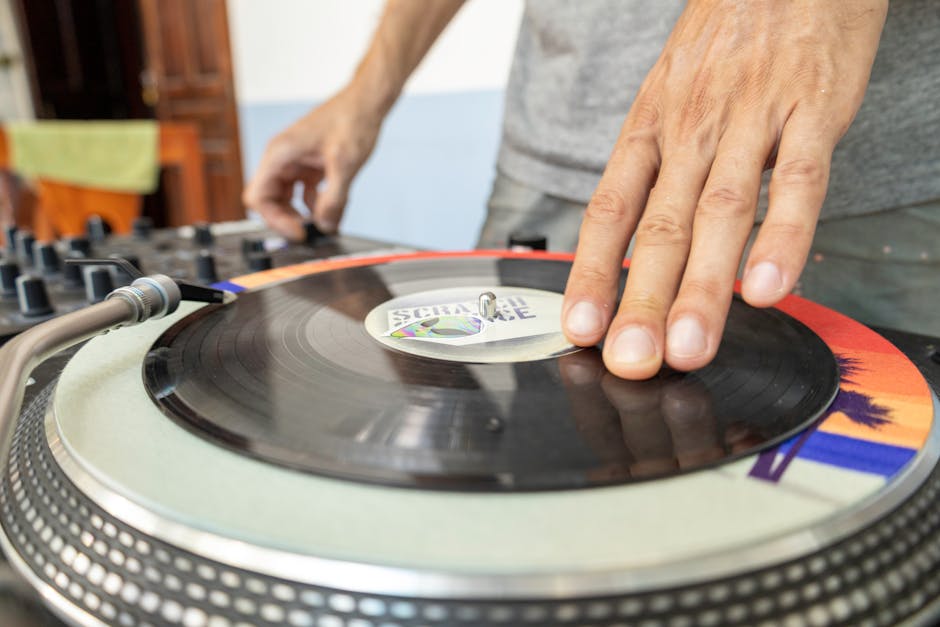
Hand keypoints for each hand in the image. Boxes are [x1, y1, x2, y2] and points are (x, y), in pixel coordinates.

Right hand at [242, 86, 383, 240]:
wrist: (366, 102)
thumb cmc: (352, 120)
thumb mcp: (345, 164)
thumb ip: (334, 199)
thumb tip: (326, 226)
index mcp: (280, 154)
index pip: (257, 196)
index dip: (274, 219)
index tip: (298, 232)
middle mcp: (282, 158)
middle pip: (268, 200)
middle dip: (287, 220)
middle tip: (310, 234)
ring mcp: (294, 162)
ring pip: (284, 198)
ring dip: (299, 214)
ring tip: (321, 225)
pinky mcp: (308, 165)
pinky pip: (302, 192)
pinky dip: (313, 205)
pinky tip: (330, 212)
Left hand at [562, 0, 887, 378]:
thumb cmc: (726, 38)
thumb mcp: (669, 93)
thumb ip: (656, 168)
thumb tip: (630, 246)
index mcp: (652, 126)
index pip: (611, 208)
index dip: (592, 272)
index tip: (579, 328)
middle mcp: (692, 127)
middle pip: (663, 225)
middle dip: (643, 301)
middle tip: (630, 361)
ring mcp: (752, 119)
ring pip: (722, 213)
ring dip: (703, 287)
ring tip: (689, 348)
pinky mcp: (812, 111)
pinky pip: (800, 179)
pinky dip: (784, 234)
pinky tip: (769, 286)